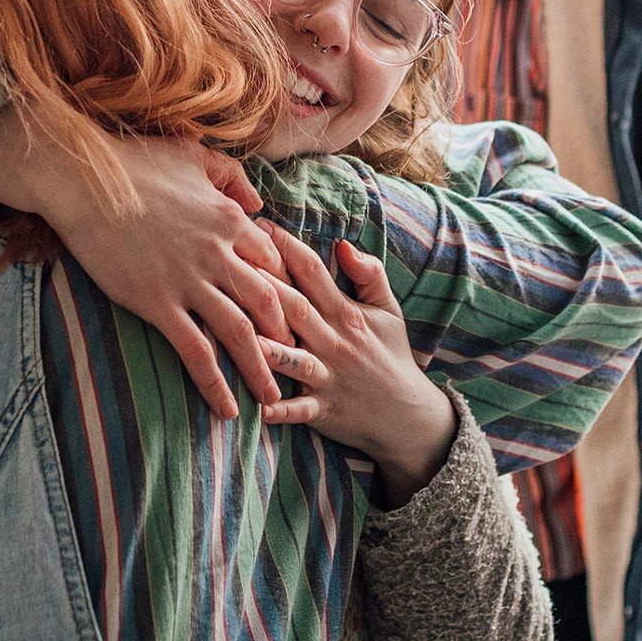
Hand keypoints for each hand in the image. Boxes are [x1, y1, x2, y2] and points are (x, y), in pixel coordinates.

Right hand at [0, 108, 291, 418]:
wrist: (83, 179)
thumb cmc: (132, 161)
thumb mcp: (193, 155)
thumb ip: (231, 175)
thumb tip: (258, 200)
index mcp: (230, 219)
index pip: (273, 262)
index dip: (284, 290)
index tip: (290, 313)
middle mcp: (219, 253)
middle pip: (269, 301)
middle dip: (286, 334)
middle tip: (294, 360)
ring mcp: (190, 281)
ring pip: (241, 332)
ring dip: (260, 368)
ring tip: (273, 398)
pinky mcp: (158, 302)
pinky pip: (196, 350)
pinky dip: (215, 382)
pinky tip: (226, 408)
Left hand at [254, 227, 456, 503]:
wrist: (409, 414)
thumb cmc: (390, 355)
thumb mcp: (388, 310)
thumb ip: (370, 274)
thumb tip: (343, 244)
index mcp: (345, 313)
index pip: (313, 273)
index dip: (286, 248)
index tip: (259, 225)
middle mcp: (334, 341)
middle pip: (295, 308)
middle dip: (265, 284)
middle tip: (232, 262)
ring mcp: (328, 377)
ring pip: (295, 359)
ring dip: (269, 347)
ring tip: (240, 333)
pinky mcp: (325, 410)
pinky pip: (300, 410)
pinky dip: (282, 410)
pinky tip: (259, 408)